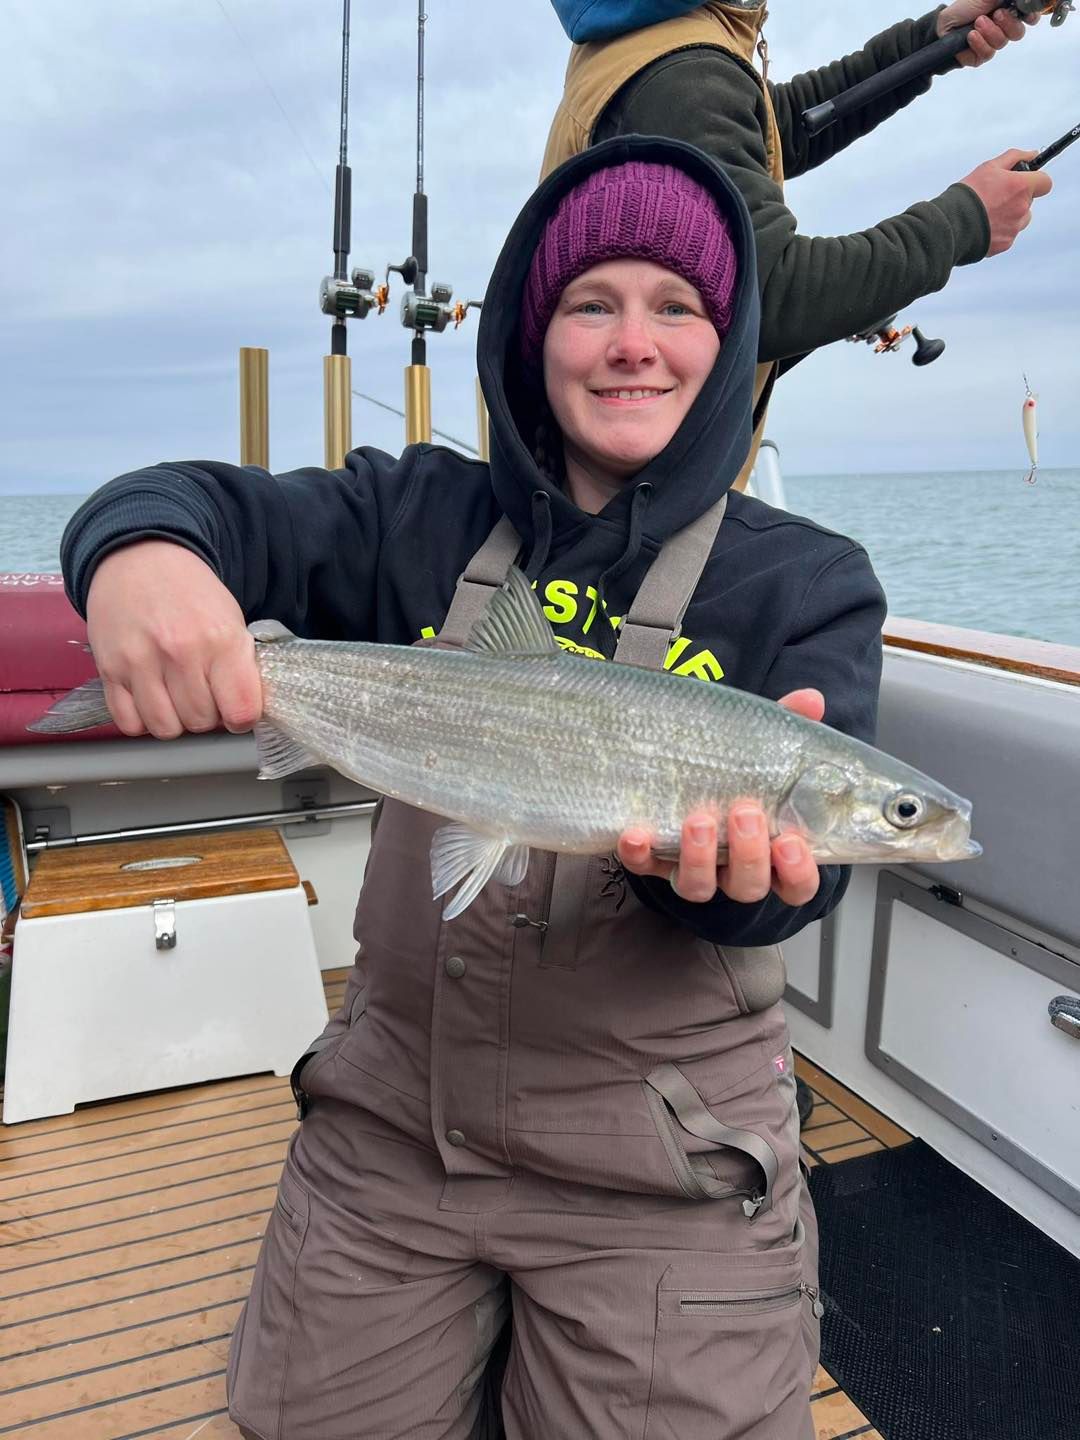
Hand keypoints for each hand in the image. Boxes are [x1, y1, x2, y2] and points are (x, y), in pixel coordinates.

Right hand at [85, 539, 261, 738]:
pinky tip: (150, 699)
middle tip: (203, 693)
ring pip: (165, 729)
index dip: (242, 718)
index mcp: (220, 640)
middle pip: (201, 722)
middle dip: (207, 715)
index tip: (236, 710)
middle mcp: (180, 653)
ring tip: (176, 698)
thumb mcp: (231, 620)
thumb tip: (245, 711)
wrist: (139, 558)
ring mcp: (140, 662)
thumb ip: (240, 666)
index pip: (241, 711)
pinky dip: (142, 720)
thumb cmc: (190, 593)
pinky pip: (129, 723)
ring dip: (175, 721)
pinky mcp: (109, 669)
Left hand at [617, 689, 824, 907]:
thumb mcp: (766, 751)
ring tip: (698, 820)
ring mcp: (693, 869)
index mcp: (772, 853)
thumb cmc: (740, 774)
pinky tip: (635, 834)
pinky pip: (645, 867)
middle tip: (744, 812)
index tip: (791, 842)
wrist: (686, 773)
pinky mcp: (654, 861)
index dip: (797, 871)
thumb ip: (790, 729)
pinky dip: (639, 855)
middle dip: (748, 854)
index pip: (798, 884)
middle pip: (748, 885)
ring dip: (698, 858)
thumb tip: (811, 700)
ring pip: (698, 886)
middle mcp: (734, 870)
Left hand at [937, 2, 1037, 67]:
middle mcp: (1003, 29)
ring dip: (989, 31)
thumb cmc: (966, 7)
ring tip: (977, 22)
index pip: (1029, 18)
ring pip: (1001, 43)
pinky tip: (971, 35)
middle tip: (996, 14)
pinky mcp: (980, 56)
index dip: (1031, 17)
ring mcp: (992, 44)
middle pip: (1018, 33)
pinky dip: (979, 43)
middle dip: (1008, 23)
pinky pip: (987, 53)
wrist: (944, 23)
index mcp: (1008, 13)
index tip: (1027, 15)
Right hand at [960, 150, 1052, 254]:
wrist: (950, 225)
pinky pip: (1008, 235)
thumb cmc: (968, 195)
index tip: (1024, 181)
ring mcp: (1014, 228)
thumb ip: (1014, 157)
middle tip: (995, 197)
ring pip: (1020, 220)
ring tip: (988, 214)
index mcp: (1021, 187)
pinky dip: (999, 231)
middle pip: (1029, 202)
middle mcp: (1022, 208)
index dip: (1035, 181)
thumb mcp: (989, 167)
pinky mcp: (1005, 244)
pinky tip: (983, 226)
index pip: (1045, 183)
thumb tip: (1033, 154)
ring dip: (1010, 216)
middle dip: (1016, 198)